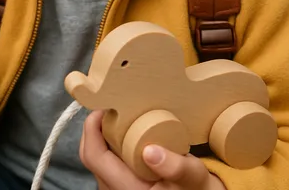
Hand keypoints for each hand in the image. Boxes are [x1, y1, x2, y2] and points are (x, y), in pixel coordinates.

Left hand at [80, 111, 226, 189]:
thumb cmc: (197, 189)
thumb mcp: (194, 177)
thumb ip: (176, 166)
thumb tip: (150, 151)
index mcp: (127, 188)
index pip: (93, 156)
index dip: (92, 128)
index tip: (105, 107)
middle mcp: (116, 189)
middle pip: (92, 153)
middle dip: (98, 127)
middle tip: (115, 108)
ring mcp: (117, 188)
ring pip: (100, 157)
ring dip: (106, 135)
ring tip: (123, 118)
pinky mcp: (122, 184)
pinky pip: (109, 161)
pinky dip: (114, 144)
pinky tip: (129, 133)